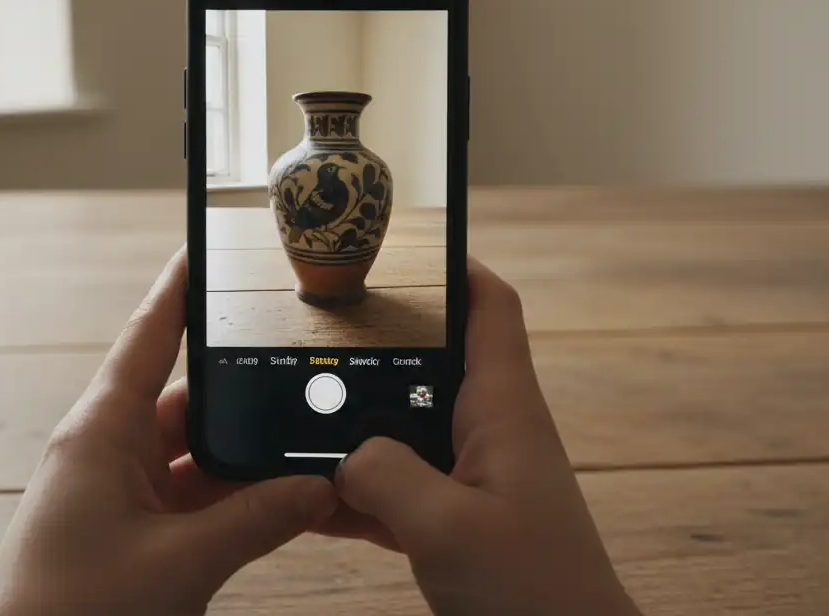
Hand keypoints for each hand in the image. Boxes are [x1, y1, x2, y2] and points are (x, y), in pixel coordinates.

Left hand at [0, 248, 336, 615]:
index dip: (181, 289)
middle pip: (189, 400)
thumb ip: (257, 521)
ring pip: (196, 455)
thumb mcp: (180, 563)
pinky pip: (191, 498)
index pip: (150, 336)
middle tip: (300, 375)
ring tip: (302, 453)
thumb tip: (319, 488)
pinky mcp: (131, 532)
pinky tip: (276, 506)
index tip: (207, 247)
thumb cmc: (69, 613)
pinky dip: (232, 501)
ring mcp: (119, 493)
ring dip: (243, 461)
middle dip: (245, 397)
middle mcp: (109, 451)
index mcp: (102, 431)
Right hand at [332, 258, 641, 615]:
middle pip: (432, 361)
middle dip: (376, 349)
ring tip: (294, 415)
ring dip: (355, 428)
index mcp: (504, 410)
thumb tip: (344, 459)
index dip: (454, 267)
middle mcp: (490, 432)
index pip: (490, 308)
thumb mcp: (446, 528)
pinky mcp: (458, 521)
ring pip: (404, 429)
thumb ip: (385, 476)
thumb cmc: (535, 594)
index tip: (399, 247)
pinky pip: (396, 488)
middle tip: (315, 333)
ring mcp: (474, 478)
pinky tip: (308, 498)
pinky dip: (356, 491)